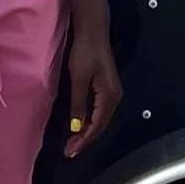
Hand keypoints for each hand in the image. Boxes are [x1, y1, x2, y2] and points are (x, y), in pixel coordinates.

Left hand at [63, 24, 122, 157]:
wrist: (93, 32)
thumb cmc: (85, 52)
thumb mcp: (79, 79)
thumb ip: (78, 105)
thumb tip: (77, 128)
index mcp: (109, 96)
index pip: (97, 125)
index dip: (83, 140)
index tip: (70, 152)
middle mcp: (115, 97)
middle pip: (101, 125)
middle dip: (85, 140)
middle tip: (69, 151)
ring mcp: (112, 94)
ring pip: (100, 120)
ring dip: (87, 132)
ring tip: (73, 143)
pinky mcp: (107, 89)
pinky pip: (99, 112)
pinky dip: (90, 122)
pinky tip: (80, 127)